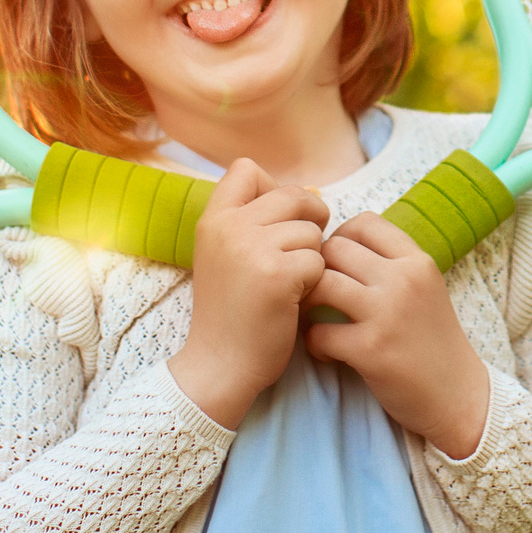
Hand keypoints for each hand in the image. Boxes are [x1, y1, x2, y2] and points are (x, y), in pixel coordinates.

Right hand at [168, 159, 327, 429]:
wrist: (219, 364)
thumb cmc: (230, 311)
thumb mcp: (223, 255)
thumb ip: (251, 222)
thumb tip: (309, 195)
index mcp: (212, 219)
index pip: (245, 168)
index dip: (272, 186)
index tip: (276, 218)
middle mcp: (229, 227)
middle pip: (292, 195)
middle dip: (309, 220)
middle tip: (301, 251)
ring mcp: (252, 249)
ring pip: (311, 229)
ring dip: (312, 255)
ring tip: (291, 282)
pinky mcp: (277, 274)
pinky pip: (319, 259)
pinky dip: (315, 280)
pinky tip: (296, 299)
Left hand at [304, 213, 491, 458]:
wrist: (459, 396)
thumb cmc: (434, 342)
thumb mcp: (425, 289)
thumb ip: (392, 266)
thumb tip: (340, 246)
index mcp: (417, 261)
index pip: (365, 222)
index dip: (340, 237)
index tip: (337, 264)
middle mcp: (403, 280)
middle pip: (335, 249)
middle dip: (318, 270)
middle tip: (319, 294)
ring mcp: (387, 314)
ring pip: (322, 283)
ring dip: (308, 302)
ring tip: (316, 319)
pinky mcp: (371, 350)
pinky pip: (319, 332)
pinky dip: (314, 343)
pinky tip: (327, 352)